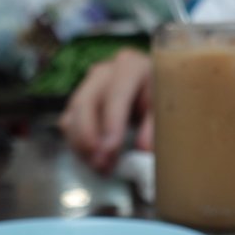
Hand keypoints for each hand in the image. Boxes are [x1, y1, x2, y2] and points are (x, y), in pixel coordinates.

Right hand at [58, 48, 153, 172]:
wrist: (153, 93)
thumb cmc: (162, 100)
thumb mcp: (165, 110)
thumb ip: (155, 127)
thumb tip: (143, 148)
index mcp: (131, 67)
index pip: (116, 94)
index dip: (111, 123)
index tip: (110, 150)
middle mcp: (105, 72)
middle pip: (85, 103)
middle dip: (89, 137)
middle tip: (101, 164)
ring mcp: (88, 86)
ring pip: (72, 114)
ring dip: (81, 145)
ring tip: (100, 167)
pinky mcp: (79, 101)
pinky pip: (68, 124)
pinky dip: (77, 144)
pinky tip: (92, 158)